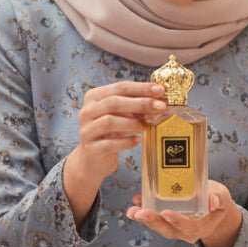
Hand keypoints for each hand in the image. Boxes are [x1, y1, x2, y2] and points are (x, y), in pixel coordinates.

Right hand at [63, 80, 165, 224]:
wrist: (92, 159)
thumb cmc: (109, 133)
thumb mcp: (119, 115)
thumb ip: (134, 106)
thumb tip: (160, 99)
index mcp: (94, 97)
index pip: (120, 87)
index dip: (141, 88)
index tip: (161, 89)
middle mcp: (87, 111)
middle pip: (114, 102)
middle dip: (140, 103)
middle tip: (161, 106)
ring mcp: (87, 130)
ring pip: (109, 122)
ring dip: (132, 123)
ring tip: (145, 126)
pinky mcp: (91, 149)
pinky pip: (110, 144)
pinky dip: (126, 142)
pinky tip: (137, 141)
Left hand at [126, 180, 241, 246]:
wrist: (212, 206)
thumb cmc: (217, 200)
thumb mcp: (222, 196)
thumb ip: (218, 198)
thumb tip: (213, 201)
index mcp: (202, 227)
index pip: (188, 227)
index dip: (177, 221)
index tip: (166, 213)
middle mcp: (186, 231)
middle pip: (168, 230)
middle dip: (153, 222)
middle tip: (139, 213)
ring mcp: (175, 228)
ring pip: (158, 226)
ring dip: (143, 219)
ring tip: (131, 211)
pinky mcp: (166, 222)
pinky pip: (154, 219)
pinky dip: (143, 211)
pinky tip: (135, 201)